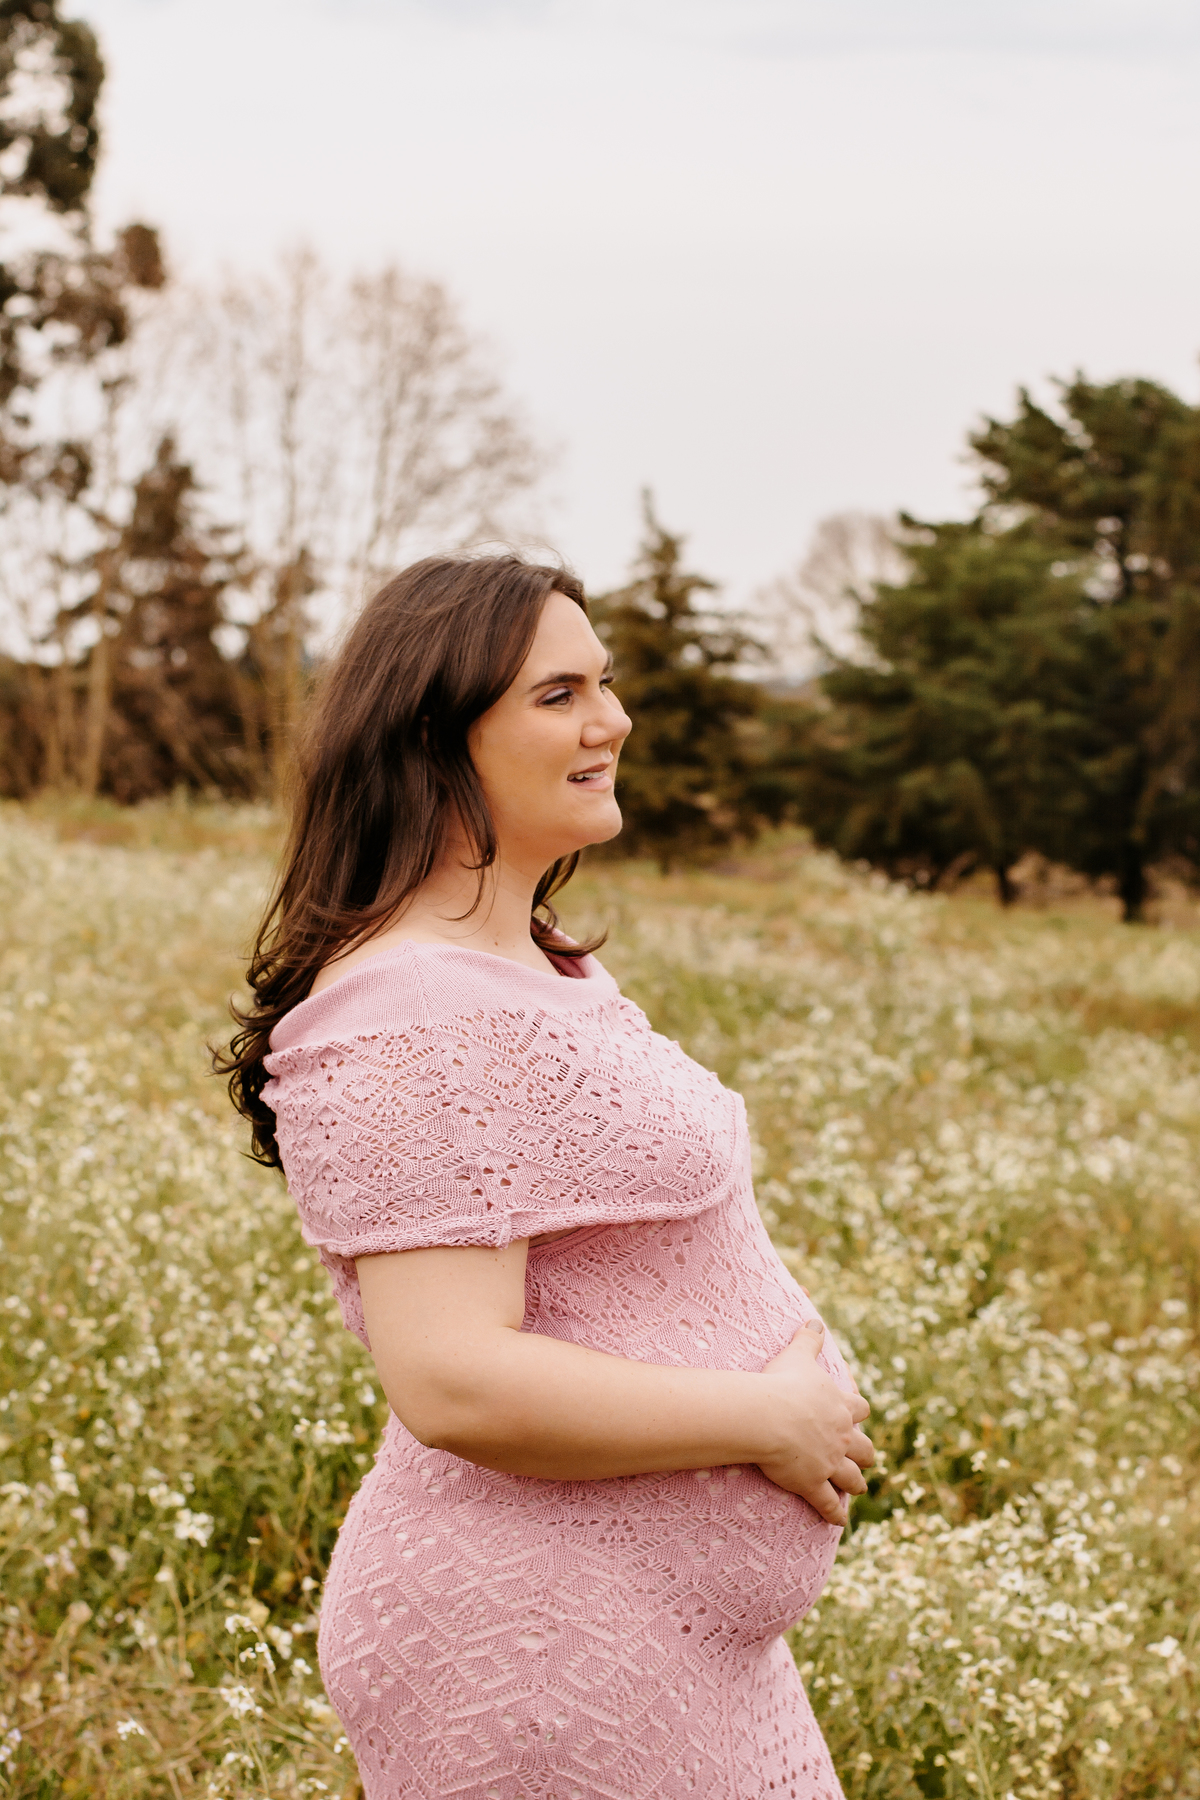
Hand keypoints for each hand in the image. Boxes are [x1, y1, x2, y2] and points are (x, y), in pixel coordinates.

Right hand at [755, 1321, 874, 1526]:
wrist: (769, 1417)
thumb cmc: (781, 1384)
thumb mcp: (797, 1355)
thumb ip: (809, 1338)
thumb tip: (816, 1318)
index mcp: (841, 1406)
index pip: (862, 1409)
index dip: (860, 1412)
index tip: (859, 1414)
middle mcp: (842, 1436)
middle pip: (864, 1449)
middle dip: (865, 1454)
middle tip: (865, 1458)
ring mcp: (831, 1462)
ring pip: (852, 1479)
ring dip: (856, 1485)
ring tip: (858, 1489)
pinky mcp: (815, 1484)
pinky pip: (829, 1504)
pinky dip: (835, 1514)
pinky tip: (840, 1522)